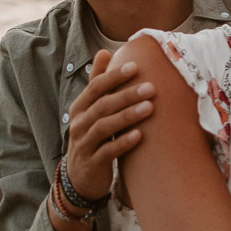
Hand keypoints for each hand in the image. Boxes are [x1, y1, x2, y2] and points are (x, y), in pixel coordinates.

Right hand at [64, 50, 155, 200]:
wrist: (80, 178)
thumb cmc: (91, 137)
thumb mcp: (91, 110)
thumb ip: (97, 83)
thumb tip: (103, 51)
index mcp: (80, 107)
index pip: (95, 87)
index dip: (114, 76)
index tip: (136, 66)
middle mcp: (78, 123)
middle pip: (102, 105)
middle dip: (126, 95)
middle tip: (151, 87)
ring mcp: (84, 144)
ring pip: (104, 126)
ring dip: (127, 116)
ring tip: (149, 107)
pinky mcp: (92, 163)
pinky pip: (107, 151)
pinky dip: (123, 143)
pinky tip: (139, 135)